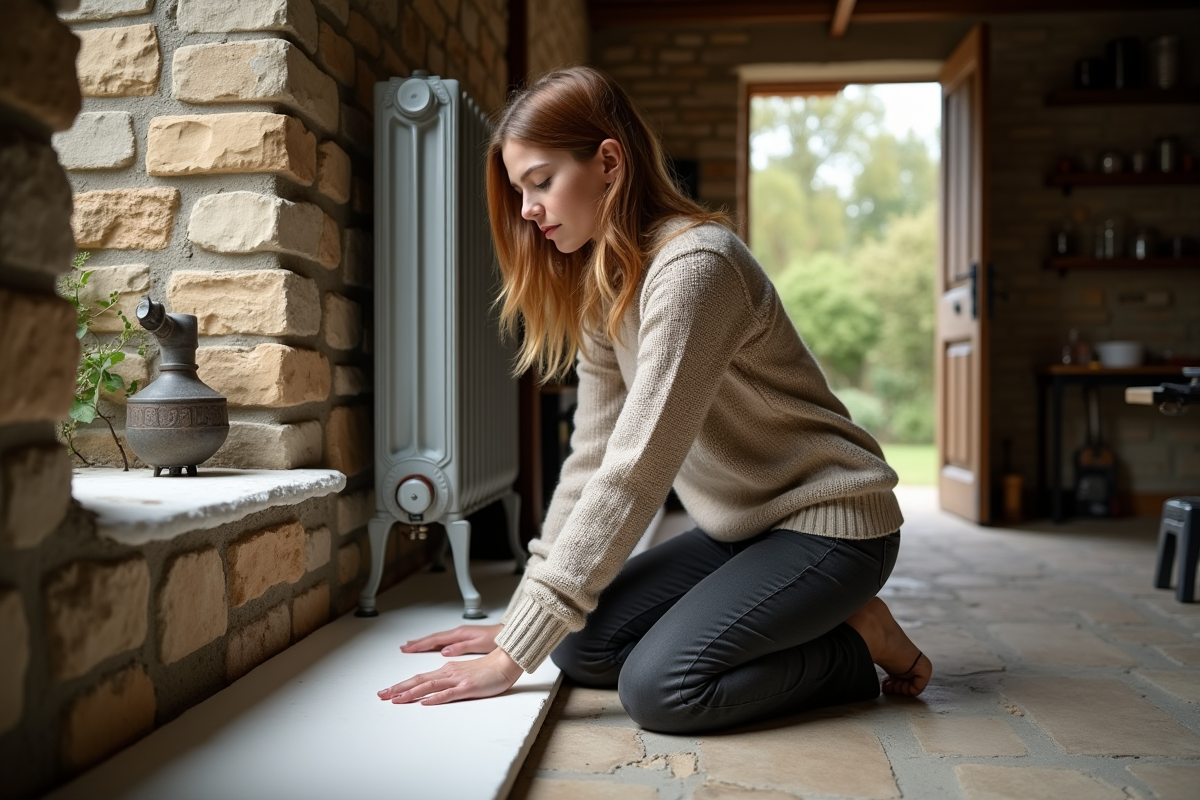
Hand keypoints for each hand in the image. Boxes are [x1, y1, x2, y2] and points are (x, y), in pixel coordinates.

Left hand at [378, 648, 522, 704]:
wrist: (506, 662)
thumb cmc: (488, 669)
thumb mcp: (464, 675)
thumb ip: (449, 682)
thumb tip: (433, 692)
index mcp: (447, 670)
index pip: (420, 678)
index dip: (402, 685)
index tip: (388, 692)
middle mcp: (448, 673)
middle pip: (419, 681)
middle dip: (398, 688)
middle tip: (381, 695)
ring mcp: (457, 680)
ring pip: (429, 686)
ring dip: (410, 693)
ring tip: (395, 699)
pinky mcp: (467, 688)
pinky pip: (448, 694)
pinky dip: (435, 698)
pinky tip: (425, 702)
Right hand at [400, 623, 502, 656]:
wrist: (510, 636)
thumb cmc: (497, 640)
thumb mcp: (480, 644)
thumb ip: (462, 647)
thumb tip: (444, 651)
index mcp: (460, 635)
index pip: (435, 640)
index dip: (420, 645)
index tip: (407, 648)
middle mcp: (458, 634)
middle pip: (433, 639)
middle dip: (417, 643)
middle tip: (403, 648)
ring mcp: (460, 636)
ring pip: (437, 640)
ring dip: (424, 643)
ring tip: (411, 646)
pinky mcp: (464, 639)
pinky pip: (444, 641)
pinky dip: (434, 644)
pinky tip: (432, 647)